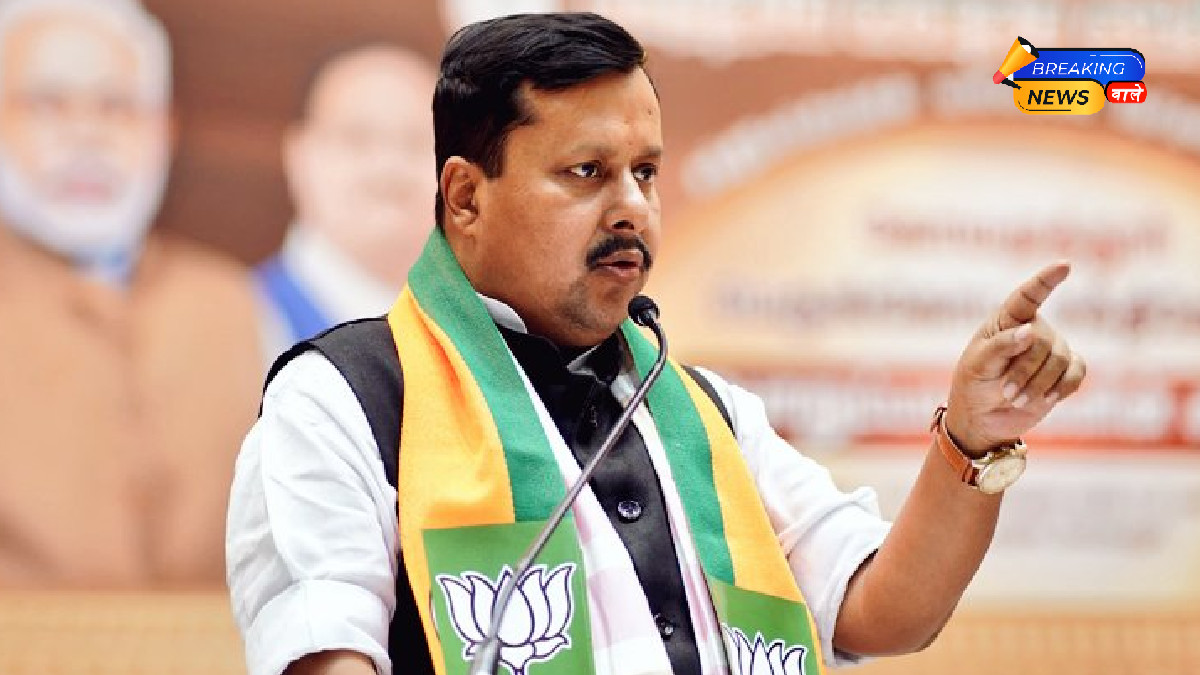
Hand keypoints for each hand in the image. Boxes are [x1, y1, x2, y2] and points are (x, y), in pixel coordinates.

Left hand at [945, 261, 1085, 456]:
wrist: (983, 417)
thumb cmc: (974, 384)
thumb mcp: (977, 365)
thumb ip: (1001, 346)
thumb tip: (1030, 331)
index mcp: (1008, 320)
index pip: (1028, 296)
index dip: (1046, 280)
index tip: (1064, 265)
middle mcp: (1034, 329)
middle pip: (1043, 342)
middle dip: (1025, 371)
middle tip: (1007, 392)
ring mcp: (1052, 349)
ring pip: (1059, 361)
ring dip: (1038, 385)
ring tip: (1016, 399)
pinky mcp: (1065, 372)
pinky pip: (1077, 373)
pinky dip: (1061, 388)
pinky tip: (1046, 399)